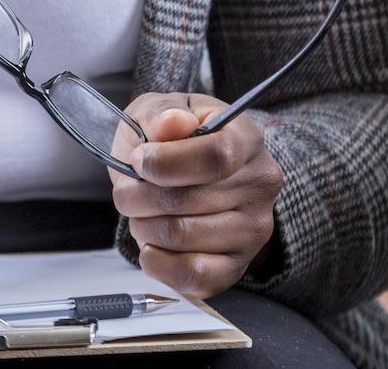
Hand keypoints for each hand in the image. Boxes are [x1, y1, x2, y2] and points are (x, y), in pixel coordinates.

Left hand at [111, 93, 281, 298]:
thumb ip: (162, 113)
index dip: (167, 163)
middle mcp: (260, 186)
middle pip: (190, 201)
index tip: (137, 161)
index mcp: (247, 139)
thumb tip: (169, 124)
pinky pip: (193, 277)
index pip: (216, 157)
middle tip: (127, 190)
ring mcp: (252, 231)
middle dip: (139, 197)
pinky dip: (158, 263)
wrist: (192, 173)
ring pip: (183, 238)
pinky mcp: (235, 267)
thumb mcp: (160, 110)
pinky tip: (149, 245)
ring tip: (140, 213)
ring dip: (144, 227)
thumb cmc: (173, 139)